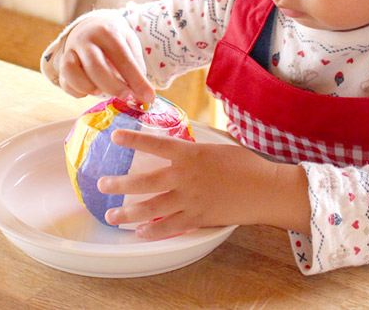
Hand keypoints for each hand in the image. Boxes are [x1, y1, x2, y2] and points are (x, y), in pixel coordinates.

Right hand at [58, 15, 154, 103]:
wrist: (92, 26)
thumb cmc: (115, 39)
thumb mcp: (130, 45)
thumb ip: (136, 68)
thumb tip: (143, 96)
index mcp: (108, 32)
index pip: (122, 58)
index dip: (135, 80)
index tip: (147, 97)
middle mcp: (86, 39)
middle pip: (95, 66)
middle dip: (112, 86)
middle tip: (125, 96)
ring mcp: (70, 50)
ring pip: (71, 71)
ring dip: (87, 87)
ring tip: (100, 91)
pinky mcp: (62, 62)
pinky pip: (64, 81)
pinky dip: (76, 91)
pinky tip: (89, 91)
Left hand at [97, 129, 310, 238]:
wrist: (265, 189)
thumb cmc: (246, 165)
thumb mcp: (217, 149)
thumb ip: (194, 152)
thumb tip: (178, 150)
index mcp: (190, 154)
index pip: (155, 143)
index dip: (133, 139)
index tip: (115, 136)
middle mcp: (184, 176)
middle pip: (144, 181)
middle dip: (119, 184)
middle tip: (103, 185)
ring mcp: (189, 199)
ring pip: (150, 208)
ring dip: (128, 212)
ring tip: (112, 215)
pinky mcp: (198, 218)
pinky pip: (169, 226)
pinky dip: (153, 230)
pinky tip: (140, 232)